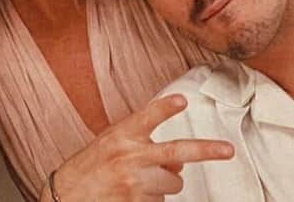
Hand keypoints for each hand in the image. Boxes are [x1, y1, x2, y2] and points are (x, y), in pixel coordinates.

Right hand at [44, 95, 233, 201]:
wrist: (65, 196)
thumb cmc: (89, 167)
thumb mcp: (111, 144)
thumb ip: (142, 143)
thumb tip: (179, 161)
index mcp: (121, 136)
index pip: (146, 117)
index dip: (165, 108)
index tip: (182, 100)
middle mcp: (129, 157)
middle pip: (176, 153)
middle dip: (207, 151)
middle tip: (228, 150)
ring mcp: (134, 183)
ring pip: (173, 183)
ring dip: (164, 184)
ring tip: (138, 182)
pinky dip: (152, 200)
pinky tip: (132, 195)